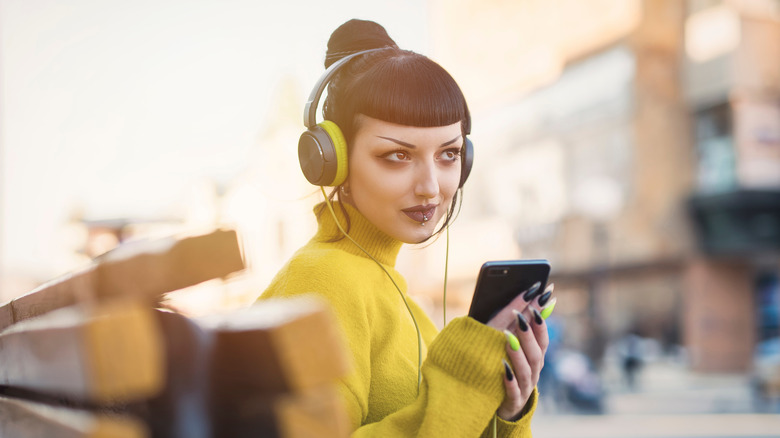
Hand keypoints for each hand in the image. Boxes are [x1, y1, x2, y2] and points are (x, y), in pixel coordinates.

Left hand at [487, 283, 552, 420]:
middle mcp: (534, 371)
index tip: (536, 305)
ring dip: (518, 354)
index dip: (541, 323)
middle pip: (536, 353)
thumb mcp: (518, 348)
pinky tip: (503, 369)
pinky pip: (512, 391)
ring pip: (526, 371)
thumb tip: (532, 297)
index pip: (543, 339)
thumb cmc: (511, 369)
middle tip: (520, 317)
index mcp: (537, 357)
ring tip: (508, 339)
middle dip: (529, 335)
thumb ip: (524, 327)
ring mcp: (525, 387)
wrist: (504, 405)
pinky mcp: (512, 401)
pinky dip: (510, 381)